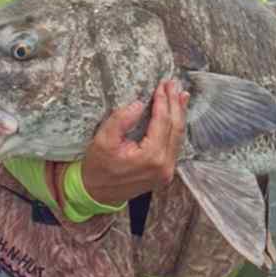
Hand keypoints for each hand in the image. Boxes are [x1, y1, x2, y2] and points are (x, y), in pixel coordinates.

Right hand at [79, 80, 189, 206]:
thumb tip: (139, 104)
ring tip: (180, 95)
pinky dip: (176, 128)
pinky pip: (175, 146)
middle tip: (173, 84)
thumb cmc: (98, 166)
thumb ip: (121, 119)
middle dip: (175, 103)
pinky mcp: (165, 174)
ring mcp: (166, 172)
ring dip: (179, 114)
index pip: (162, 121)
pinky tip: (176, 116)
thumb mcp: (103, 139)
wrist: (96, 192)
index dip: (162, 101)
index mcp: (151, 157)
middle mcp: (163, 166)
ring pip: (178, 137)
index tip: (162, 85)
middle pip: (175, 128)